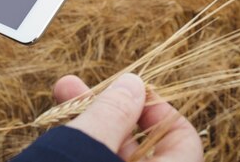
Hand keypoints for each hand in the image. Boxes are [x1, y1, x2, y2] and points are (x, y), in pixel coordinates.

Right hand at [54, 74, 202, 161]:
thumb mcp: (90, 148)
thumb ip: (113, 114)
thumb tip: (132, 84)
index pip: (183, 139)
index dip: (157, 108)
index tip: (129, 90)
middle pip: (139, 143)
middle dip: (106, 107)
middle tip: (77, 86)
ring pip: (112, 152)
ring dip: (87, 120)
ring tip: (60, 93)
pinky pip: (95, 160)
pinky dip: (81, 143)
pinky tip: (56, 122)